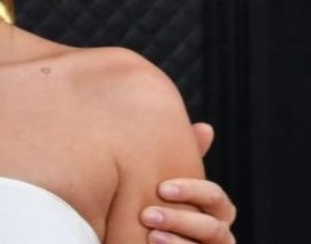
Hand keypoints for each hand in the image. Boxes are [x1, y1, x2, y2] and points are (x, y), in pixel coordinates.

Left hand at [140, 123, 235, 243]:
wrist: (142, 238)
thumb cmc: (160, 207)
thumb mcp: (169, 186)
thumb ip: (184, 160)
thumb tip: (206, 128)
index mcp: (214, 211)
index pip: (215, 198)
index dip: (192, 191)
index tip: (161, 187)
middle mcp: (217, 235)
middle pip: (212, 228)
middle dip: (181, 220)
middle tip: (147, 214)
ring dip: (177, 241)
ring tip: (150, 234)